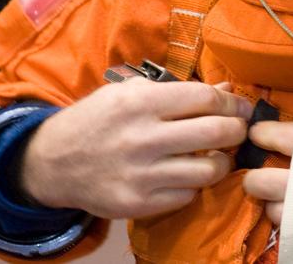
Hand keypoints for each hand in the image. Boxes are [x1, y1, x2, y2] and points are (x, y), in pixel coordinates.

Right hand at [21, 79, 251, 218]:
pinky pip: (186, 195)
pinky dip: (194, 185)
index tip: (240, 106)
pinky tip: (187, 174)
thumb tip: (225, 88)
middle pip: (215, 133)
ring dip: (222, 162)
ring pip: (207, 171)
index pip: (204, 98)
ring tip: (217, 155)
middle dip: (237, 130)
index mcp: (140, 102)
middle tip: (238, 129)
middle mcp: (142, 137)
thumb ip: (177, 90)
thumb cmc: (96, 119)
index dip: (231, 102)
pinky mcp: (136, 204)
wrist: (52, 161)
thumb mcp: (129, 92)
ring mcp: (140, 174)